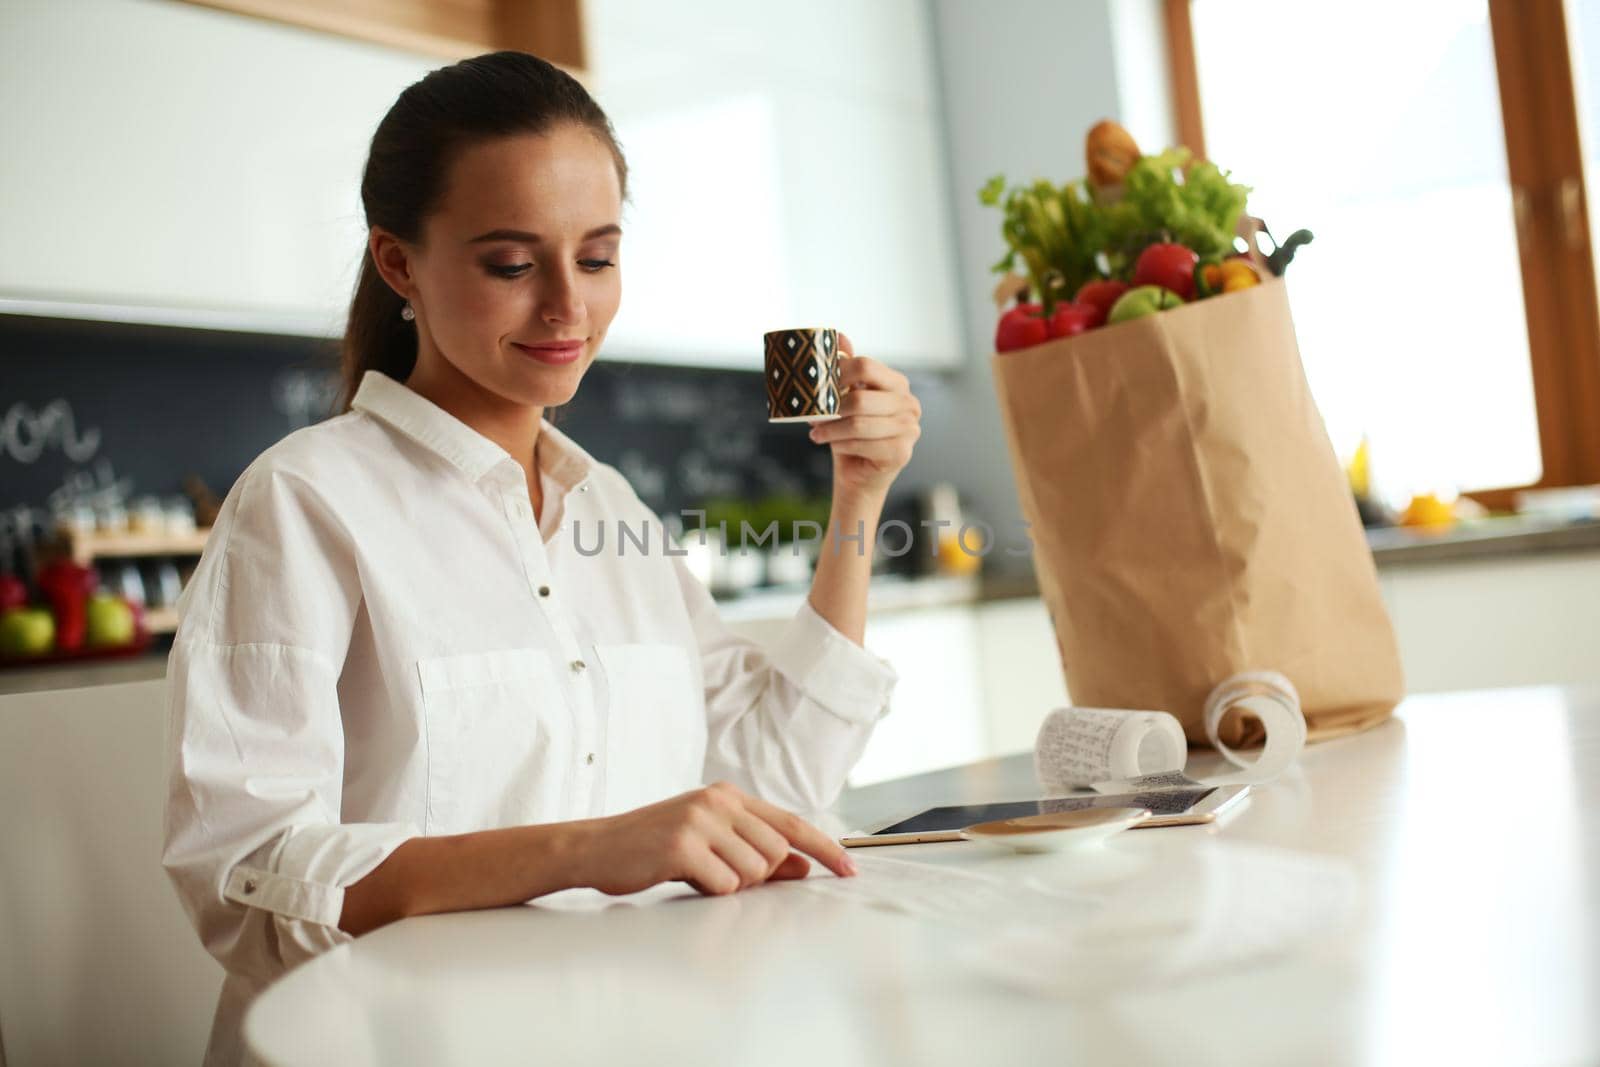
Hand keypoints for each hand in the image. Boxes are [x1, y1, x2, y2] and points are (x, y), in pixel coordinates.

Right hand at [576, 781, 857, 895]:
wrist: (595, 847)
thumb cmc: (653, 848)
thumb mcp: (708, 842)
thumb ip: (756, 851)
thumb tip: (803, 866)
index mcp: (728, 795)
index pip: (791, 822)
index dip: (825, 848)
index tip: (850, 870)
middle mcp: (719, 801)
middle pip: (776, 853)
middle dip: (759, 875)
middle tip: (717, 871)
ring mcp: (700, 820)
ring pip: (754, 871)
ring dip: (730, 883)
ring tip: (695, 872)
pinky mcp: (683, 845)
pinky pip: (725, 884)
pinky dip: (710, 890)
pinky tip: (682, 875)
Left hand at [808, 334, 920, 500]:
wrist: (859, 474)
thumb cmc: (852, 434)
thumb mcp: (846, 398)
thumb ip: (846, 369)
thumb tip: (839, 337)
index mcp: (898, 384)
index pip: (867, 366)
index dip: (838, 374)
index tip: (817, 385)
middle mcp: (910, 404)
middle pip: (861, 398)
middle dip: (831, 408)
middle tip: (812, 415)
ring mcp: (910, 429)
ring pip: (858, 423)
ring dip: (831, 429)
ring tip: (817, 433)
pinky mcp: (901, 452)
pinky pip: (861, 444)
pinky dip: (841, 444)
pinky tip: (833, 445)